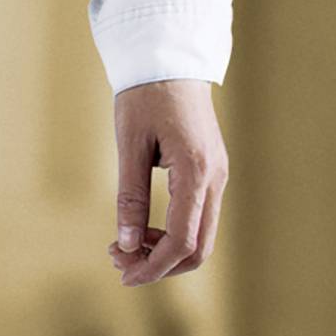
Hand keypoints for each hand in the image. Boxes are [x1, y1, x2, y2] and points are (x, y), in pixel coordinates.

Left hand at [109, 79, 227, 286]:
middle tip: (118, 260)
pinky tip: (142, 231)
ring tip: (124, 246)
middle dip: (159, 265)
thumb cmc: (145, 97)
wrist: (171, 60)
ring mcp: (217, 176)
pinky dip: (171, 235)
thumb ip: (130, 198)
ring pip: (200, 238)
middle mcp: (215, 178)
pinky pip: (197, 219)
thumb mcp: (129, 146)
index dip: (152, 268)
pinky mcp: (211, 174)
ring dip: (164, 252)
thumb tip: (127, 245)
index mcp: (197, 171)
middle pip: (198, 249)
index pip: (182, 241)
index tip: (122, 275)